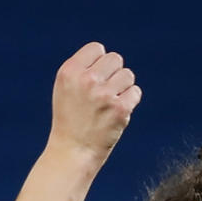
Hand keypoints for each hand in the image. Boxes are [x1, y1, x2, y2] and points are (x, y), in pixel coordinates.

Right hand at [49, 42, 141, 159]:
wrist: (73, 152)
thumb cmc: (70, 119)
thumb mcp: (66, 88)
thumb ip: (83, 68)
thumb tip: (107, 55)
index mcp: (70, 71)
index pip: (97, 49)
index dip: (99, 63)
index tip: (95, 79)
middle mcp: (86, 80)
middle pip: (115, 59)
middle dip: (113, 74)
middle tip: (104, 93)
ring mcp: (104, 94)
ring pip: (128, 75)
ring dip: (123, 87)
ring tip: (109, 103)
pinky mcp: (120, 109)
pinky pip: (135, 92)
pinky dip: (130, 101)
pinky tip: (117, 112)